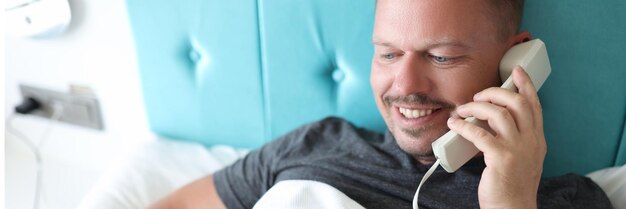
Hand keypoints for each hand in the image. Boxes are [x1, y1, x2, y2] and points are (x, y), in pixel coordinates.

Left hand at [447, 66, 546, 208]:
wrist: (513, 208)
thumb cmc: (512, 184)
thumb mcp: (523, 157)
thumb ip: (515, 138)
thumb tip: (490, 119)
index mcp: (536, 139)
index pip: (534, 105)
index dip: (525, 85)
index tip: (515, 71)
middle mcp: (531, 141)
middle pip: (517, 103)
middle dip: (495, 92)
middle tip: (478, 96)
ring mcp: (517, 149)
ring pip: (498, 113)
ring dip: (476, 107)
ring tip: (462, 110)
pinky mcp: (501, 158)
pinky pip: (479, 134)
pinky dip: (464, 126)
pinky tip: (454, 124)